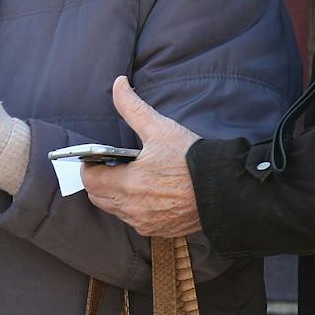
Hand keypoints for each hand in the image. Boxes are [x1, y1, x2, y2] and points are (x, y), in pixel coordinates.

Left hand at [81, 76, 204, 237]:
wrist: (225, 188)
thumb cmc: (192, 159)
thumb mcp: (160, 128)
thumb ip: (133, 107)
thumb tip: (118, 84)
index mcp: (129, 184)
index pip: (90, 180)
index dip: (89, 166)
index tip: (96, 157)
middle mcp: (133, 209)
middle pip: (98, 198)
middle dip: (100, 181)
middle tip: (113, 165)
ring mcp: (145, 222)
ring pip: (115, 210)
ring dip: (115, 195)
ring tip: (131, 177)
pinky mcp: (158, 230)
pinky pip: (134, 220)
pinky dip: (133, 207)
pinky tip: (147, 192)